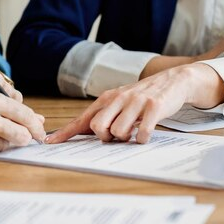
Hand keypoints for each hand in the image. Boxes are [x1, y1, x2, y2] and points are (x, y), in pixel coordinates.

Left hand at [46, 64, 223, 144]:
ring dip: (126, 138)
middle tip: (116, 136)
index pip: (82, 118)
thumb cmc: (142, 97)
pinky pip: (142, 133)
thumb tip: (79, 132)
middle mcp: (119, 98)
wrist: (173, 81)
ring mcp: (136, 102)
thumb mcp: (119, 102)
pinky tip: (146, 134)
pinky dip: (142, 139)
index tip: (50, 142)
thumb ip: (102, 115)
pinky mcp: (154, 108)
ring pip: (118, 132)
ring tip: (134, 131)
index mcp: (107, 99)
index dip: (66, 132)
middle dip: (104, 137)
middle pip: (97, 127)